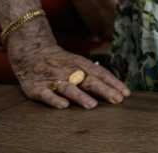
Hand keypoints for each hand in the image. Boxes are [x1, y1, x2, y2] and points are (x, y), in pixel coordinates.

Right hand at [7, 32, 129, 108]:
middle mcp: (69, 71)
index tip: (126, 93)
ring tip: (92, 105)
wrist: (32, 52)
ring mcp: (53, 79)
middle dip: (104, 90)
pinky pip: (46, 95)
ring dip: (81, 96)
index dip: (113, 83)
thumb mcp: (79, 63)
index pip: (101, 74)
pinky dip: (55, 100)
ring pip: (69, 88)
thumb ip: (94, 74)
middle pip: (89, 81)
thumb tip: (115, 85)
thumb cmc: (61, 61)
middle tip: (117, 100)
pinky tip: (64, 106)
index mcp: (81, 65)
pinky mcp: (37, 88)